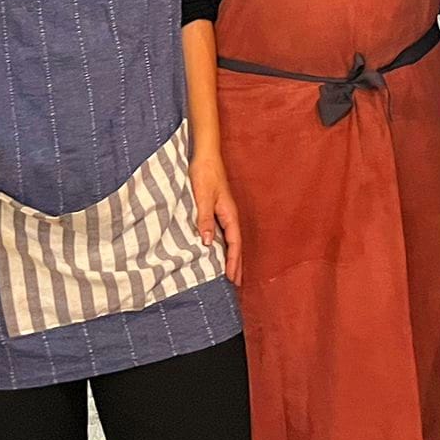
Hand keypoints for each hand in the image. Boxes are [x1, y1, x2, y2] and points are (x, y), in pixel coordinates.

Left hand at [192, 154, 243, 284]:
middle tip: (237, 283)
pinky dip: (226, 246)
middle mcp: (230, 215)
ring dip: (233, 256)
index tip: (231, 278)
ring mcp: (226, 212)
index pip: (234, 243)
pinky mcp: (219, 209)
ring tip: (232, 272)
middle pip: (236, 244)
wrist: (206, 156)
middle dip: (237, 263)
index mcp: (229, 214)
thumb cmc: (205, 174)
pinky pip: (226, 233)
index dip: (233, 261)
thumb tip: (207, 243)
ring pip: (232, 239)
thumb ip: (204, 219)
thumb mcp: (202, 196)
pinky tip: (220, 251)